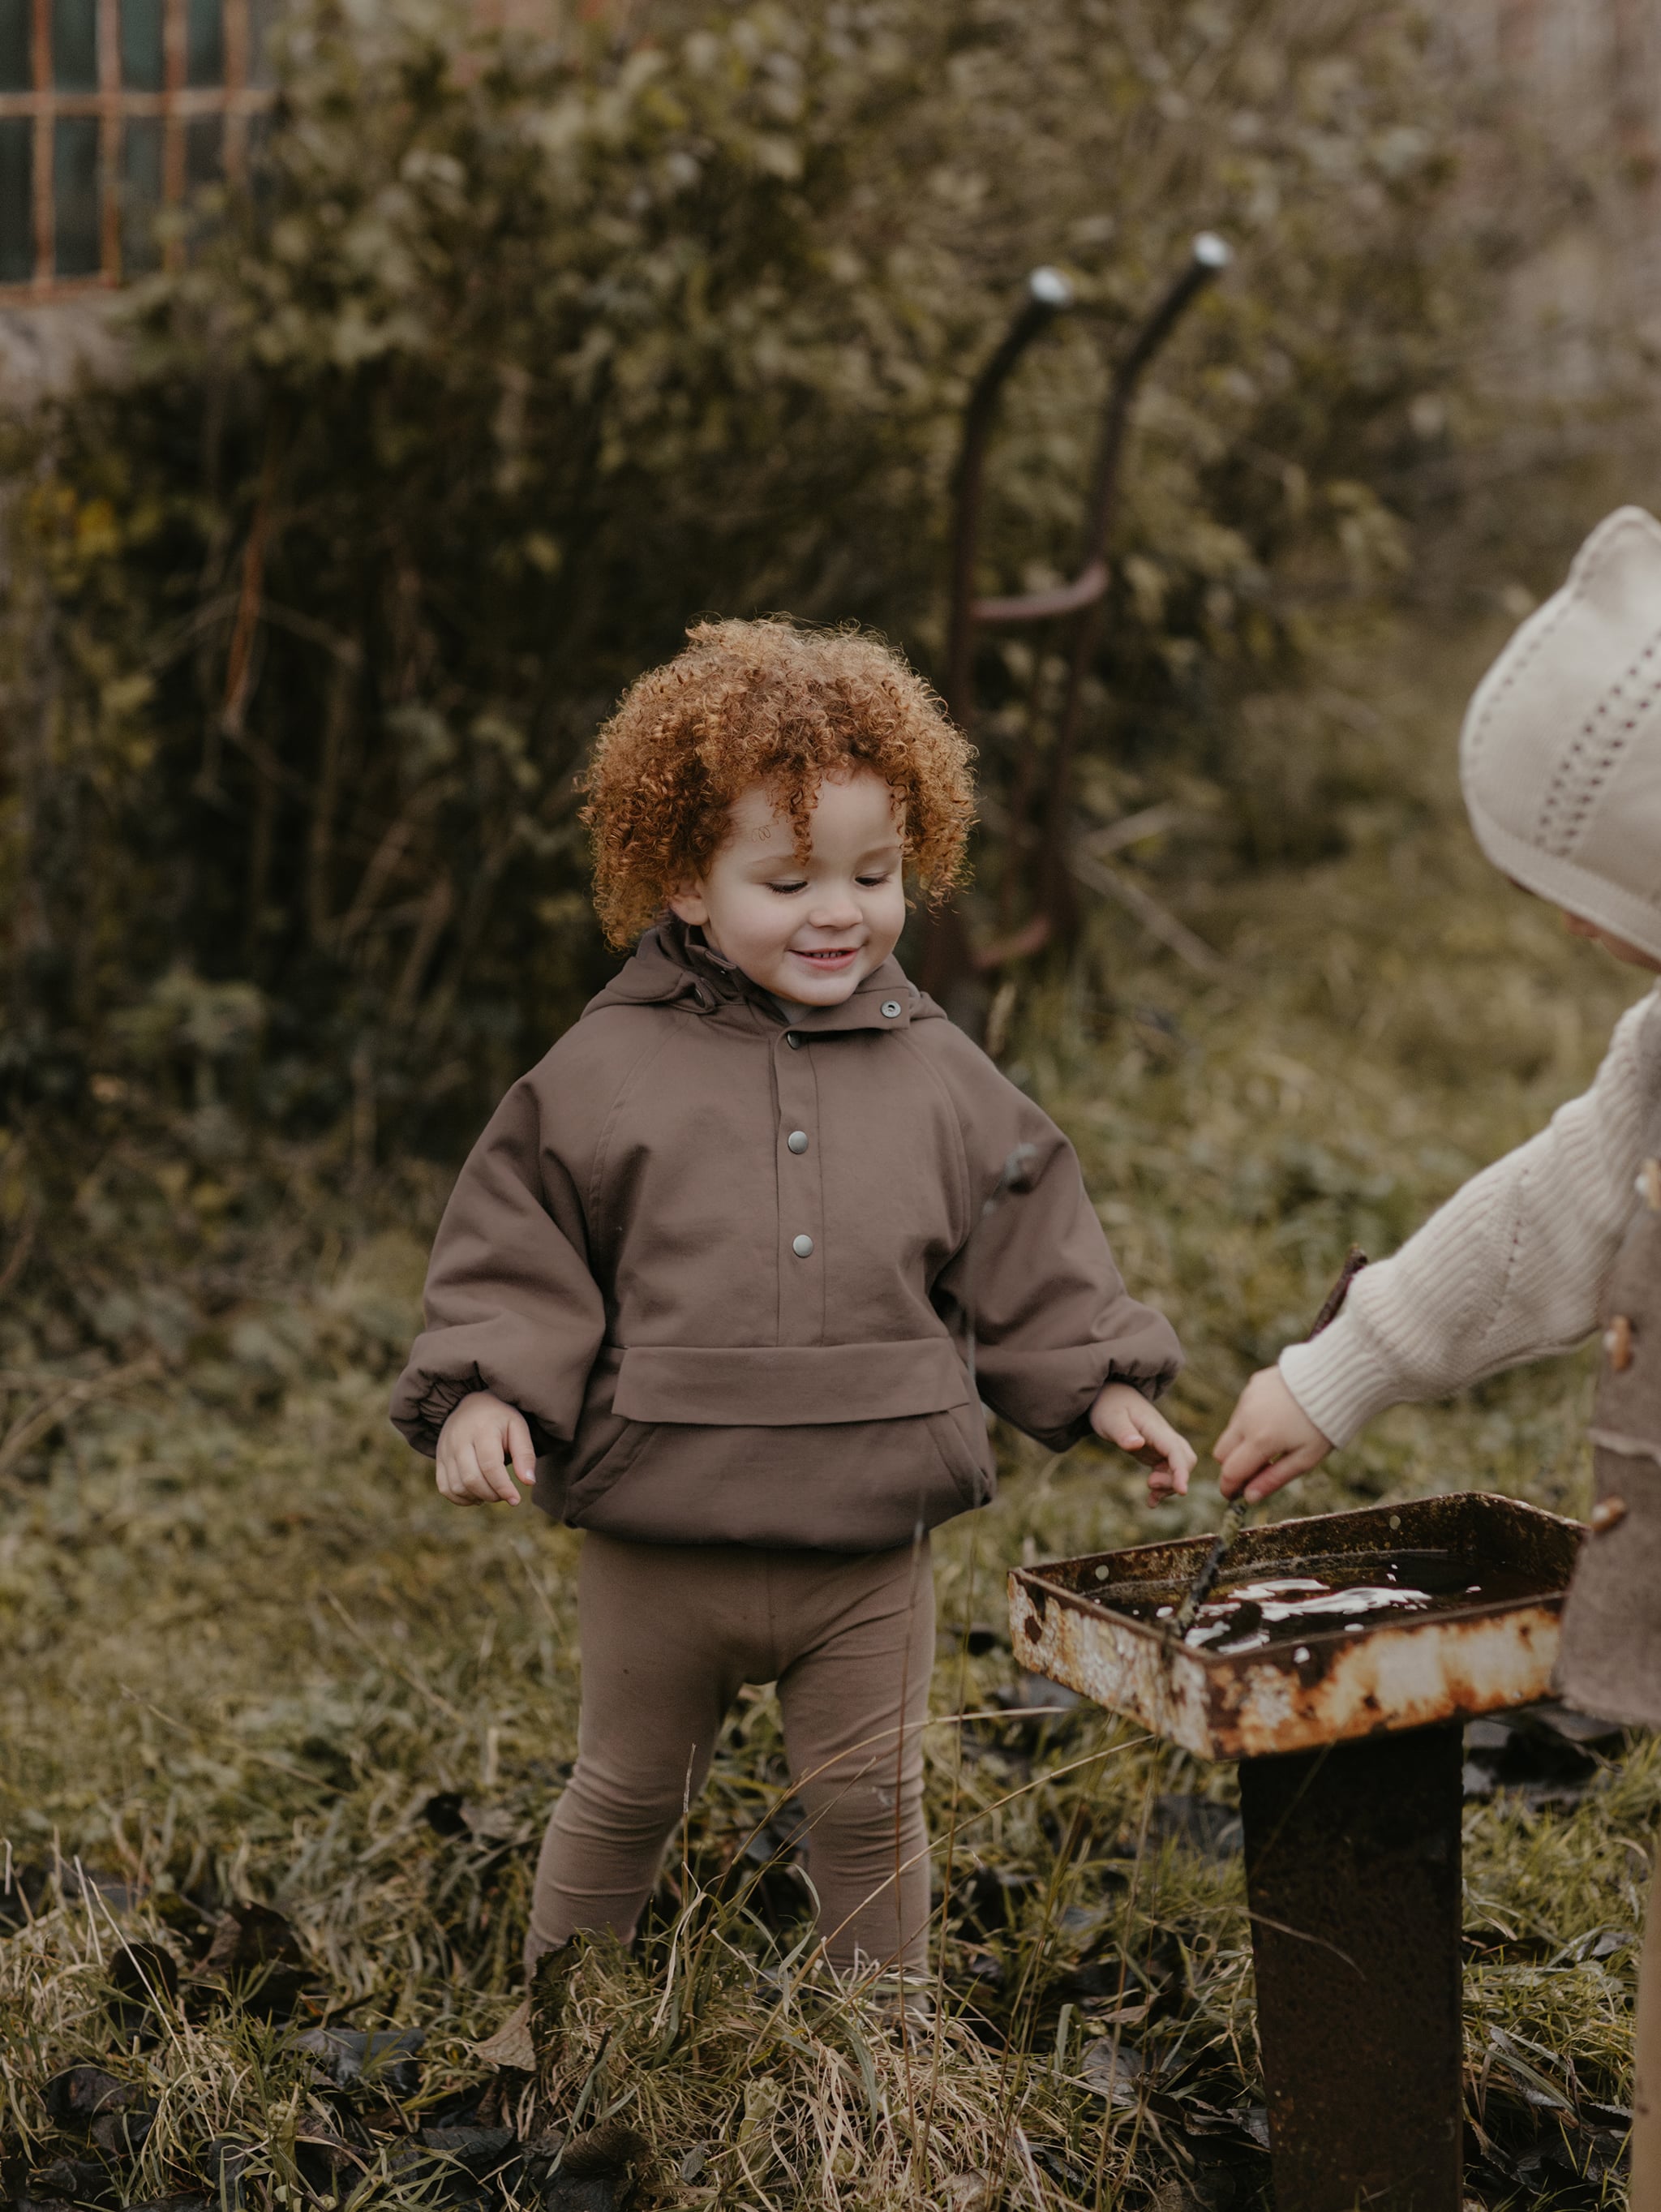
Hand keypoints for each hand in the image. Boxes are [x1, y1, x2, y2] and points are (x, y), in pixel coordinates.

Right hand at [435, 1391, 536, 1505]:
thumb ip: (525, 1454)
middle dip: (492, 1495)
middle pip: (472, 1479)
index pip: (490, 1466)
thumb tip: (529, 1482)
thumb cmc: (499, 1418)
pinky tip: (476, 1496)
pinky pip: (444, 1487)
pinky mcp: (439, 1459)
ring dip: (477, 1498)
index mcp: (482, 1429)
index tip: (516, 1499)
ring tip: (493, 1493)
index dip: (503, 1487)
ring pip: (457, 1486)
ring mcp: (445, 1450)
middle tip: (505, 1494)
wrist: (471, 1405)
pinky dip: (460, 1499)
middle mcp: (459, 1440)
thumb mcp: (518, 1428)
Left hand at [1090, 1381, 1196, 1505]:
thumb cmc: (1109, 1406)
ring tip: (1150, 1497)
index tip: (1183, 1490)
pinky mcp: (1156, 1453)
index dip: (1181, 1471)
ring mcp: (1162, 1445)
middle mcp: (1164, 1436)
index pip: (1176, 1450)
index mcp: (1155, 1428)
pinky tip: (1151, 1502)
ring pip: (1178, 1468)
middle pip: (1185, 1460)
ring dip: (1169, 1486)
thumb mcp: (1110, 1419)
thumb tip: (1137, 1444)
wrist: (1111, 1396)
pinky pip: (1167, 1472)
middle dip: (1175, 1479)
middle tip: (1149, 1483)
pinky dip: (1162, 1488)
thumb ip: (1123, 1432)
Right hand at [1214, 1368, 1332, 1502]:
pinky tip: (1276, 1418)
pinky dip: (1251, 1421)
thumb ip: (1274, 1479)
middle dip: (1232, 1466)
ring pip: (1232, 1431)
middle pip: (1221, 1452)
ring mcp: (1247, 1399)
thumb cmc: (1324, 1425)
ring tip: (1274, 1441)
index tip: (1234, 1497)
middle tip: (1256, 1470)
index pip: (1231, 1471)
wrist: (1334, 1379)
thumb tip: (1249, 1497)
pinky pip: (1242, 1410)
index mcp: (1260, 1440)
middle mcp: (1246, 1418)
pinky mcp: (1252, 1386)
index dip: (1229, 1488)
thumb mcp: (1305, 1459)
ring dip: (1243, 1442)